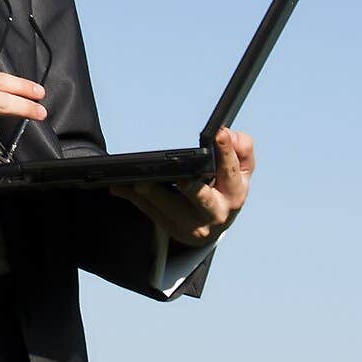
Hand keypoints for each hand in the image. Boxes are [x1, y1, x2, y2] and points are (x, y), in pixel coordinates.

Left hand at [109, 127, 254, 247]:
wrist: (214, 225)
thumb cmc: (225, 188)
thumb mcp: (241, 168)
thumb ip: (241, 148)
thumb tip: (227, 135)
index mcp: (234, 193)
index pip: (231, 170)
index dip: (226, 152)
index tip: (218, 134)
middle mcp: (215, 212)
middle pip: (202, 199)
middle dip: (191, 189)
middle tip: (180, 177)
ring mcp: (191, 224)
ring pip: (169, 208)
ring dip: (152, 194)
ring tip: (138, 180)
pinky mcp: (170, 227)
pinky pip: (150, 212)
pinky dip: (134, 198)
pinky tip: (121, 186)